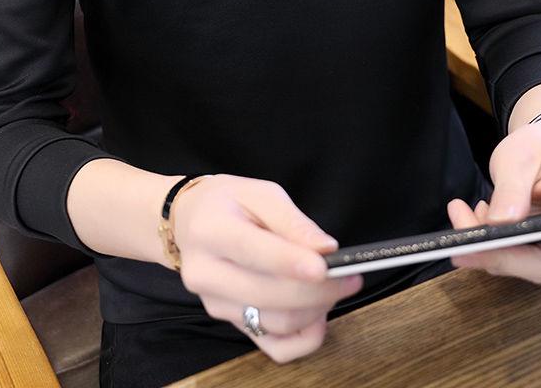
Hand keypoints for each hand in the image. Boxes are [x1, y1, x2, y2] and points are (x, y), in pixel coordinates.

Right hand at [170, 174, 363, 362]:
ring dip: (316, 309)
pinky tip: (319, 314)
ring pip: (275, 323)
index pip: (253, 251)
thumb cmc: (227, 203)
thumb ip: (292, 221)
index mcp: (211, 231)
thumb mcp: (259, 192)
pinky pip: (274, 347)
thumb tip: (325, 249)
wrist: (190, 222)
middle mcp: (206, 274)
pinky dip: (304, 338)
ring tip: (336, 286)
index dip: (290, 262)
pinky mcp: (230, 323)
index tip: (325, 265)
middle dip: (318, 289)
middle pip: (268, 294)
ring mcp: (216, 305)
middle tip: (350, 274)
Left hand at [447, 117, 540, 283]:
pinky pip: (508, 257)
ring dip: (484, 249)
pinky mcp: (533, 250)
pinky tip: (468, 215)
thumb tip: (500, 223)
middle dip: (504, 257)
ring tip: (459, 212)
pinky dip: (482, 243)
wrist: (537, 150)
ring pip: (523, 264)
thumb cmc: (536, 148)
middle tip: (465, 244)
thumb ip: (512, 189)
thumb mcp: (519, 158)